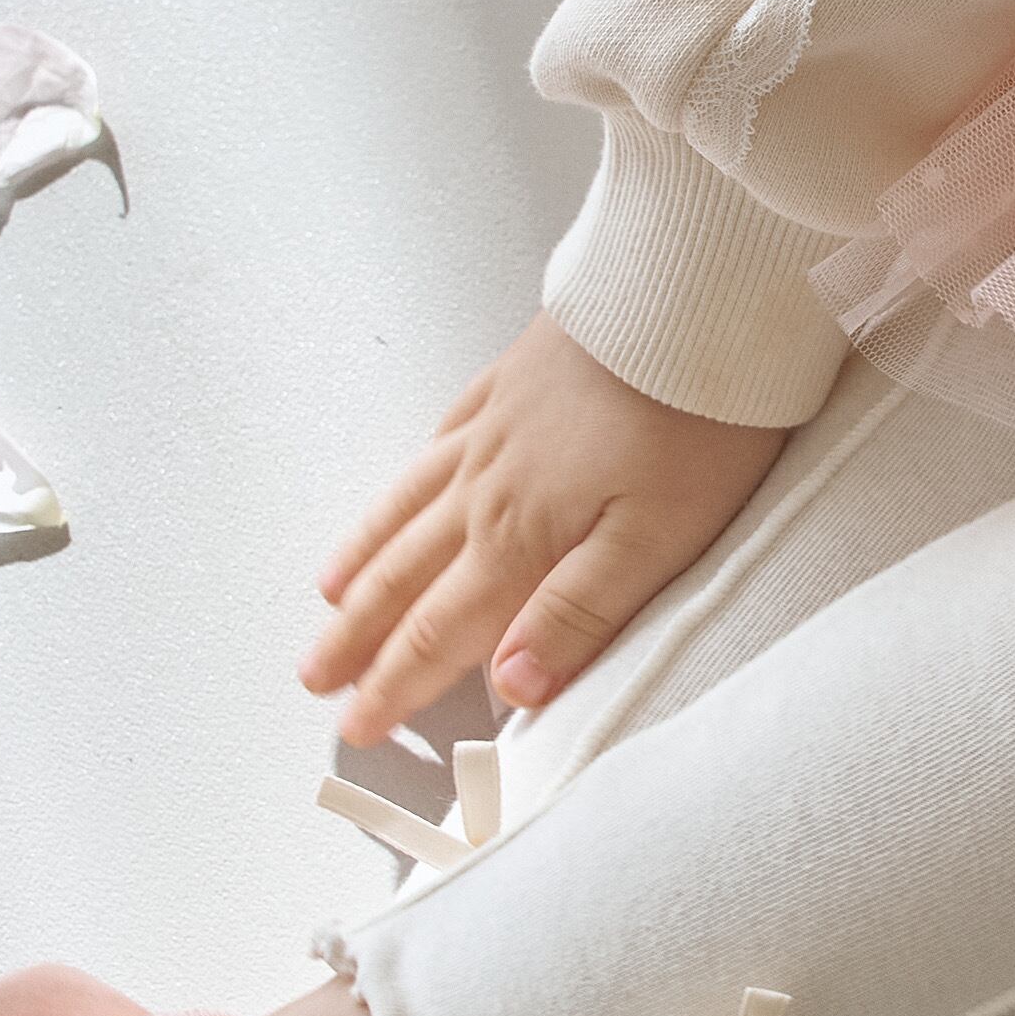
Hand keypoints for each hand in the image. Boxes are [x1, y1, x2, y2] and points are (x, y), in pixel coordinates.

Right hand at [301, 310, 792, 746]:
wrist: (695, 291)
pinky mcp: (512, 379)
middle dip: (359, 635)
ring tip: (329, 597)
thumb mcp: (658, 538)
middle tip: (316, 677)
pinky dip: (404, 480)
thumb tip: (510, 687)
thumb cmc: (698, 419)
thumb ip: (579, 614)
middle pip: (407, 575)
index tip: (357, 724)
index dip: (396, 684)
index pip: (443, 631)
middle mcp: (490, 486)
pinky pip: (437, 442)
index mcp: (523, 536)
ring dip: (364, 561)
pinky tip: (399, 488)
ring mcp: (494, 428)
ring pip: (407, 508)